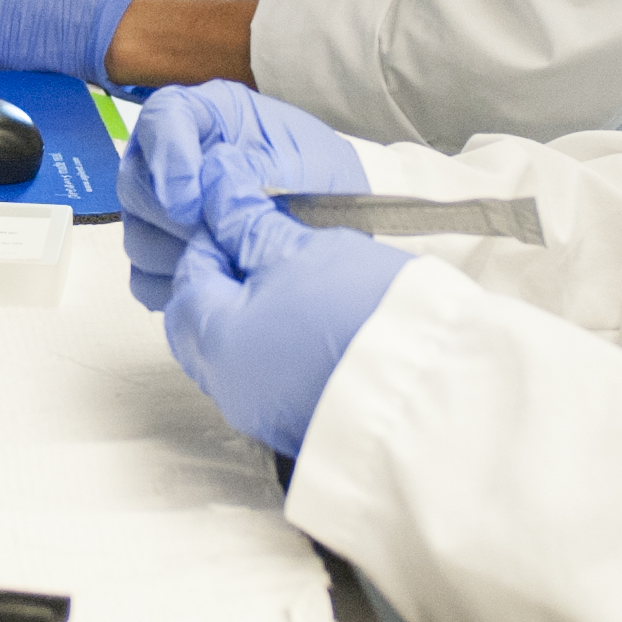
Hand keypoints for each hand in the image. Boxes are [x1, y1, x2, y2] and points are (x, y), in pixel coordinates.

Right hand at [120, 81, 360, 311]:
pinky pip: (144, 280)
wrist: (337, 231)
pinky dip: (178, 287)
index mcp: (208, 117)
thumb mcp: (305, 163)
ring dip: (179, 257)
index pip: (162, 118)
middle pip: (136, 182)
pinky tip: (218, 284)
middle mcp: (174, 159)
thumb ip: (251, 171)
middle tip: (220, 240)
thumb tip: (202, 192)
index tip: (190, 201)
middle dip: (175, 220)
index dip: (168, 157)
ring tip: (230, 262)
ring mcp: (161, 210)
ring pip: (137, 237)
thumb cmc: (325, 183)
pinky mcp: (161, 257)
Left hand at [164, 192, 409, 458]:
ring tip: (299, 284)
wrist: (432, 392)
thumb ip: (250, 223)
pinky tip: (315, 324)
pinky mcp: (297, 429)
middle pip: (202, 322)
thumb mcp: (303, 250)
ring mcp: (262, 415)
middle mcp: (227, 387)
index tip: (245, 215)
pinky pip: (270, 381)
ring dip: (254, 317)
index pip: (188, 276)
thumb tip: (219, 192)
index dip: (214, 237)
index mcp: (214, 341)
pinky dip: (279, 349)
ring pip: (235, 354)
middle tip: (268, 248)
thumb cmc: (366, 315)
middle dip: (228, 280)